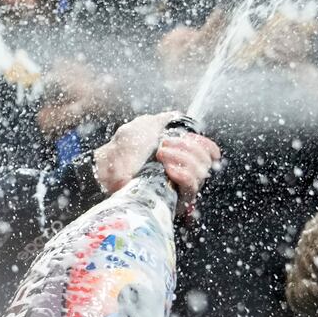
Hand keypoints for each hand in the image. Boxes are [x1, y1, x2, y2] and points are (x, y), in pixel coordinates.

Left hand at [94, 111, 221, 210]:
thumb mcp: (144, 126)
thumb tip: (175, 115)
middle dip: (189, 147)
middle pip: (207, 160)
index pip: (208, 152)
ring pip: (202, 171)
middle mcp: (183, 171)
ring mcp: (180, 187)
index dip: (206, 145)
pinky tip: (169, 169)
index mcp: (179, 153)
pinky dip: (184, 174)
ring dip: (184, 158)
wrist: (109, 169)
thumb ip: (162, 120)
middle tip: (164, 144)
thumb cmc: (123, 149)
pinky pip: (192, 187)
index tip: (194, 137)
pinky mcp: (175, 201)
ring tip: (161, 155)